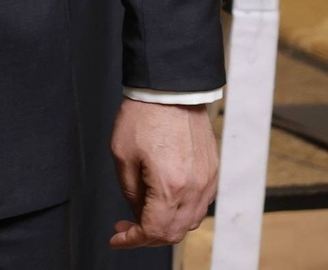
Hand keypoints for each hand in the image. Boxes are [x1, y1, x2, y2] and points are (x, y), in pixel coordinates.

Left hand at [109, 99, 218, 248]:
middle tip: (125, 227)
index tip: (118, 238)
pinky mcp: (212, 172)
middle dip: (147, 236)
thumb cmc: (143, 117)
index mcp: (170, 186)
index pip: (154, 230)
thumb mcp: (122, 155)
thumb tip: (137, 214)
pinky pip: (199, 205)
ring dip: (165, 226)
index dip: (133, 240)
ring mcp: (207, 181)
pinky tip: (162, 203)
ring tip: (141, 215)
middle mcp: (195, 189)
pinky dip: (180, 212)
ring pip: (189, 222)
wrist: (171, 91)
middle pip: (174, 232)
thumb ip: (130, 191)